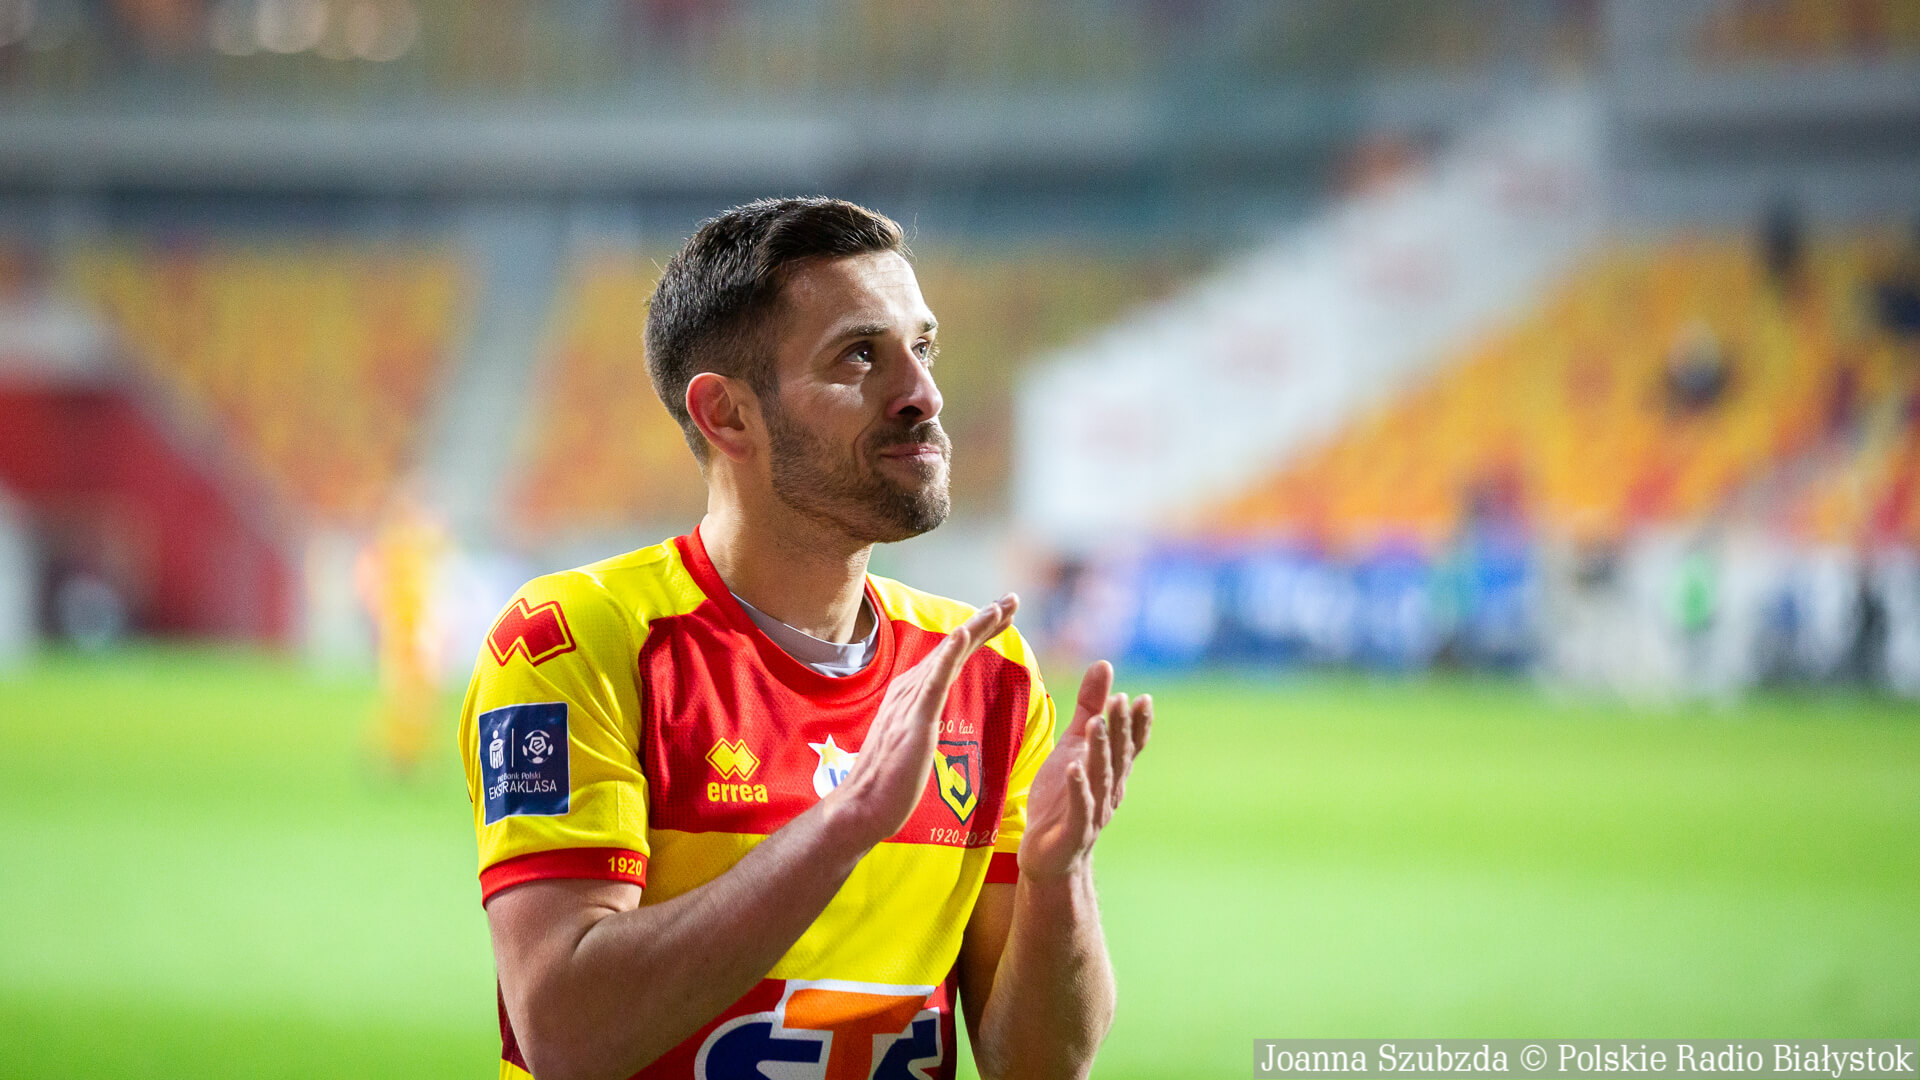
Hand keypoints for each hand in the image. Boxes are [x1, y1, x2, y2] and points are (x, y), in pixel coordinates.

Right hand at [824, 594, 1017, 849]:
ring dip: (976, 627)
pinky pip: (935, 681)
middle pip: (956, 647)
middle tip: (1013, 599)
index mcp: (914, 692)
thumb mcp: (912, 740)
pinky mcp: (914, 719)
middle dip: (986, 620)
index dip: (978, 632)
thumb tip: (930, 713)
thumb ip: (922, 719)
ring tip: (1000, 608)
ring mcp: (912, 701)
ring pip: (950, 655)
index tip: (1003, 614)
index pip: (953, 655)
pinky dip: (949, 654)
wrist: (863, 808)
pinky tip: (963, 634)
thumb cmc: (888, 781)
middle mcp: (912, 688)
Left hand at [1018, 660, 1151, 881]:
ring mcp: (1093, 812)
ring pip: (1100, 778)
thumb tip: (1105, 663)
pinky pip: (1079, 808)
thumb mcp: (1073, 745)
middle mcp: (1109, 790)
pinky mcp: (1073, 832)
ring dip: (1100, 752)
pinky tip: (1074, 768)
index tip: (1143, 698)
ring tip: (1097, 724)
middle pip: (1118, 756)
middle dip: (1121, 729)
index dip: (1138, 724)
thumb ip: (1088, 706)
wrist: (1047, 855)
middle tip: (1121, 700)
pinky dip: (1078, 789)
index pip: (1131, 744)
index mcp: (1111, 770)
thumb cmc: (1062, 796)